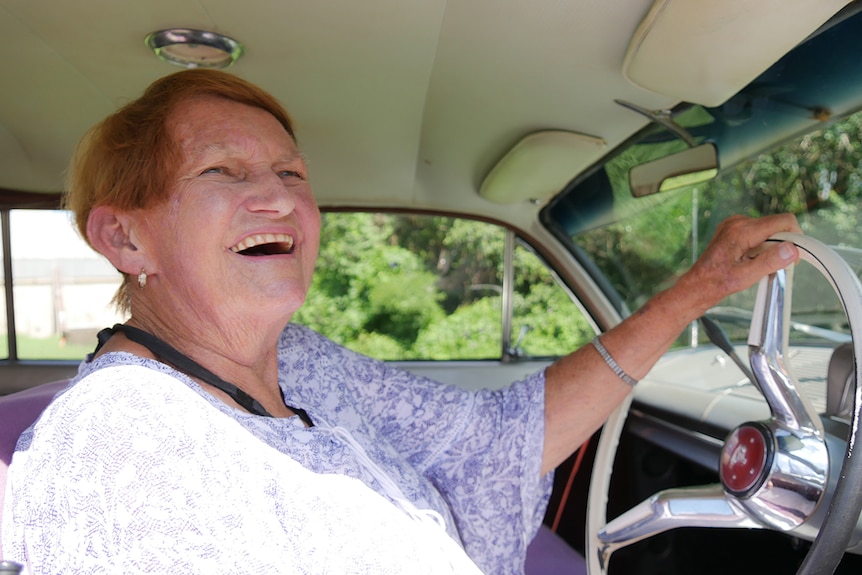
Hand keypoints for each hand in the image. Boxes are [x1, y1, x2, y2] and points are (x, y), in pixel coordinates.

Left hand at [681, 213, 801, 314]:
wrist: (698, 285)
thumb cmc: (717, 283)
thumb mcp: (746, 276)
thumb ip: (770, 261)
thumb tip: (792, 249)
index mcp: (741, 230)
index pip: (784, 221)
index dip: (796, 236)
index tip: (795, 255)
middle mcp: (738, 222)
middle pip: (777, 225)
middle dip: (783, 244)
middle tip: (778, 265)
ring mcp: (735, 223)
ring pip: (769, 229)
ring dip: (772, 245)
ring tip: (760, 264)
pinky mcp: (734, 228)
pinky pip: (758, 231)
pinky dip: (762, 245)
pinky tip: (753, 259)